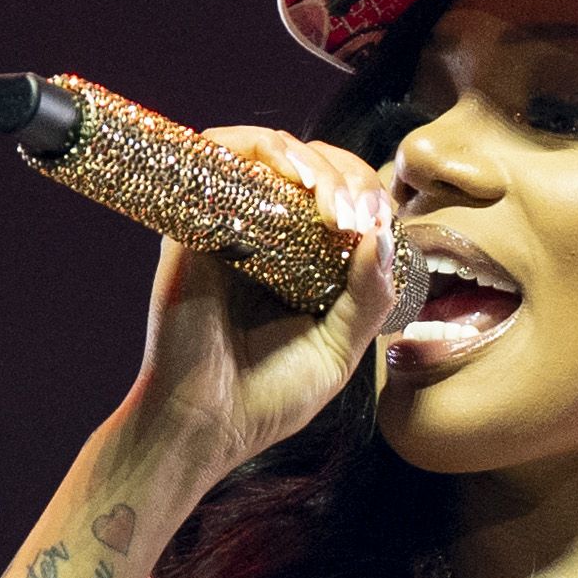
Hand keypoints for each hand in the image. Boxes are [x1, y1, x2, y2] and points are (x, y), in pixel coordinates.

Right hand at [110, 127, 405, 490]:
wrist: (205, 426)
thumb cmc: (269, 397)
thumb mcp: (340, 349)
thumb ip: (368, 295)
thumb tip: (386, 232)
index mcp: (298, 259)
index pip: (339, 194)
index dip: (367, 193)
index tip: (380, 226)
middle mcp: (260, 233)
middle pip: (309, 162)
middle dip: (347, 175)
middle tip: (358, 217)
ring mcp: (224, 225)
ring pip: (268, 150)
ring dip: (311, 161)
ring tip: (333, 203)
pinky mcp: (191, 224)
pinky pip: (219, 157)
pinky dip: (263, 154)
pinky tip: (296, 185)